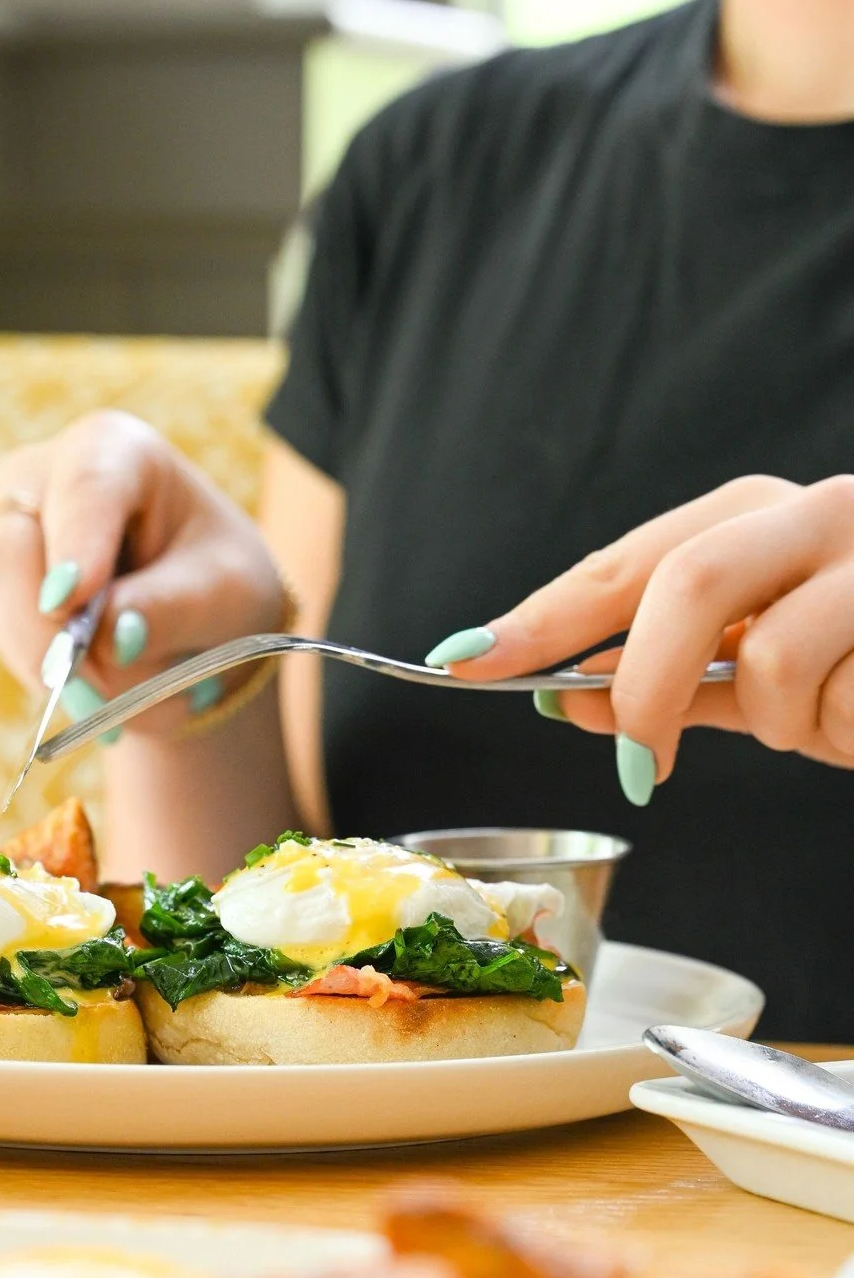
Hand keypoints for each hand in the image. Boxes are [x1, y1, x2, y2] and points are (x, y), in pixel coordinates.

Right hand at [0, 411, 286, 735]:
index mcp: (116, 449)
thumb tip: (108, 640)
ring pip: (1, 602)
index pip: (83, 483)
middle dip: (50, 630)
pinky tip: (106, 695)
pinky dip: (56, 679)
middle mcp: (44, 476)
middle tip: (100, 694)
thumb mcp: (223, 594)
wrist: (197, 616)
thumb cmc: (217, 581)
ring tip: (131, 699)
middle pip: (11, 546)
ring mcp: (9, 530)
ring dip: (60, 665)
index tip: (69, 602)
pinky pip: (6, 639)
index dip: (73, 543)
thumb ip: (171, 609)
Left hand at [424, 475, 853, 800]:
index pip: (624, 563)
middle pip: (689, 583)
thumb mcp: (776, 674)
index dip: (540, 616)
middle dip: (647, 687)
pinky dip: (847, 732)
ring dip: (784, 724)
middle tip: (639, 768)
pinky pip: (850, 698)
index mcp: (762, 514)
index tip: (462, 659)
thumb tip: (570, 702)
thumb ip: (679, 684)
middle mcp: (820, 510)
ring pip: (777, 656)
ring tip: (831, 725)